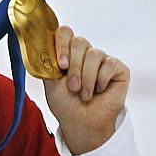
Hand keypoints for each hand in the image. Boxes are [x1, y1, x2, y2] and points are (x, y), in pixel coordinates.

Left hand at [43, 25, 129, 154]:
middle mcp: (84, 53)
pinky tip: (98, 91)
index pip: (64, 33)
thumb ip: (46, 61)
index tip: (60, 65)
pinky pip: (109, 64)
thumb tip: (37, 45)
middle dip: (74, 67)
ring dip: (86, 78)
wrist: (81, 122)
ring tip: (83, 94)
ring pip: (94, 54)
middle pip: (79, 42)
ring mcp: (102, 59)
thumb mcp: (49, 81)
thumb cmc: (65, 102)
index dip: (61, 44)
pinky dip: (101, 80)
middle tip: (72, 87)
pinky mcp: (118, 68)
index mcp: (66, 53)